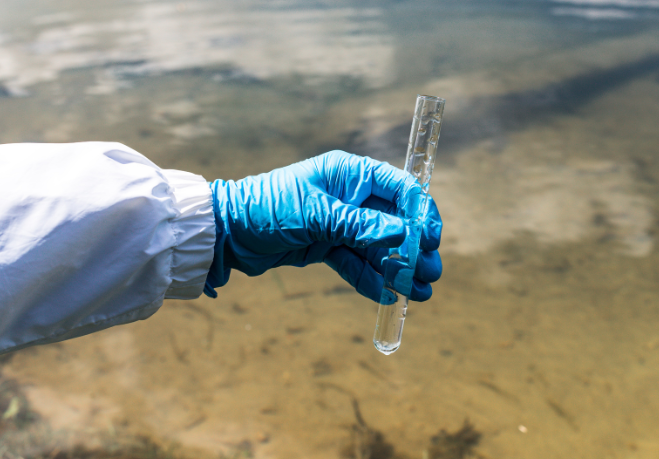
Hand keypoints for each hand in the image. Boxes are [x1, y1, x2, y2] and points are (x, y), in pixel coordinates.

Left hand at [204, 150, 441, 302]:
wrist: (227, 233)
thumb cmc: (268, 208)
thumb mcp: (317, 215)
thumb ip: (360, 226)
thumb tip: (404, 235)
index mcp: (349, 174)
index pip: (399, 188)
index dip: (420, 212)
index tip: (431, 239)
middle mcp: (350, 196)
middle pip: (395, 222)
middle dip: (415, 249)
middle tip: (431, 274)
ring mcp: (340, 223)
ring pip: (378, 247)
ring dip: (399, 270)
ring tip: (419, 295)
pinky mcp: (327, 247)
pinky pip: (357, 263)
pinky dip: (371, 279)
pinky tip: (389, 296)